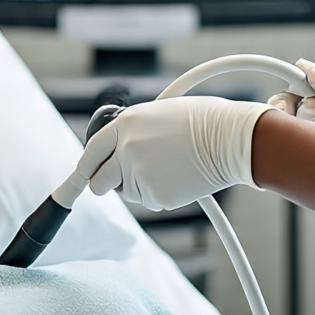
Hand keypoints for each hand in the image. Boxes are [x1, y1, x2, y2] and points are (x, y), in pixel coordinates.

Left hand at [73, 97, 270, 211]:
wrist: (231, 139)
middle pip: (99, 181)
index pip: (92, 150)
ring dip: (144, 185)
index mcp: (126, 124)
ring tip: (175, 165)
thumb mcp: (161, 113)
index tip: (83, 176)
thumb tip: (120, 149)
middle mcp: (126, 149)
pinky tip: (183, 177)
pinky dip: (164, 194)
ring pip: (130, 192)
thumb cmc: (204, 121)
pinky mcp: (155, 196)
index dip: (86, 166)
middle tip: (127, 180)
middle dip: (107, 184)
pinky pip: (151, 201)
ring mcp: (139, 174)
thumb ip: (135, 131)